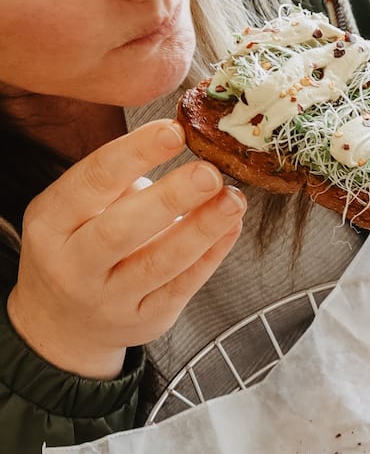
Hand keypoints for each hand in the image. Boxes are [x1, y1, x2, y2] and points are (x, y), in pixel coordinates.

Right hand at [7, 121, 245, 379]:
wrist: (62, 322)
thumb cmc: (76, 245)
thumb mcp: (72, 211)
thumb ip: (115, 184)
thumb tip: (180, 146)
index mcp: (51, 224)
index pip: (92, 182)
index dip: (134, 153)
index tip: (174, 131)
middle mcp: (73, 265)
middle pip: (122, 229)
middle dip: (171, 197)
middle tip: (209, 172)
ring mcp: (109, 300)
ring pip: (159, 263)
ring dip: (202, 228)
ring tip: (233, 199)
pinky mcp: (145, 321)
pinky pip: (182, 287)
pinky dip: (211, 254)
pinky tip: (231, 227)